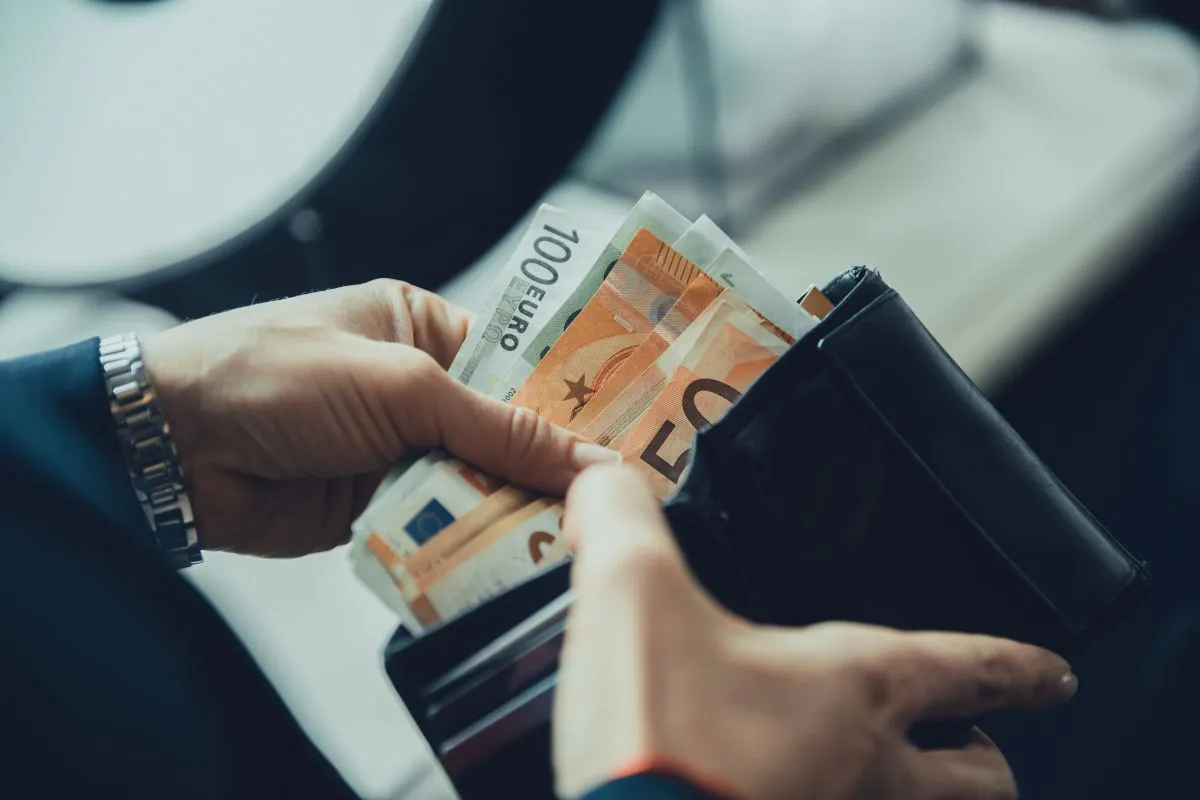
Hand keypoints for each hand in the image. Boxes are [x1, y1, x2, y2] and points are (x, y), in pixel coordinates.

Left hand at [142, 279, 612, 556]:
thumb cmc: (277, 375)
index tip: (635, 437)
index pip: (523, 364)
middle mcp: (420, 389)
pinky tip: (511, 566)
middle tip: (614, 505)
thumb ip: (498, 429)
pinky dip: (468, 546)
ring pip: (481, 487)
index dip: (576, 398)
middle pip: (509, 433)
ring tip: (573, 542)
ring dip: (511, 513)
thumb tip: (590, 464)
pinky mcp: (379, 508)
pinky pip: (442, 528)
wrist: (169, 448)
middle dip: (550, 469)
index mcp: (427, 329)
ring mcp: (400, 452)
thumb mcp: (400, 388)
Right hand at [554, 465, 1077, 799]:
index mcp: (856, 687)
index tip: (1054, 673)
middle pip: (980, 781)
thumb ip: (622, 518)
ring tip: (895, 778)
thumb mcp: (631, 593)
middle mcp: (867, 770)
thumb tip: (602, 479)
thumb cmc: (658, 734)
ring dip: (927, 798)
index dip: (1017, 664)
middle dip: (988, 759)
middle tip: (976, 743)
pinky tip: (788, 788)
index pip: (969, 666)